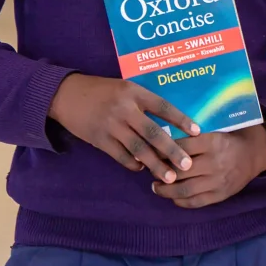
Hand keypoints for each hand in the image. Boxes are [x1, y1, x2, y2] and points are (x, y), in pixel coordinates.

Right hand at [48, 74, 199, 181]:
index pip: (163, 107)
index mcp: (135, 93)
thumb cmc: (102, 91)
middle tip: (187, 165)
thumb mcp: (125, 88)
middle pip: (153, 133)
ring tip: (169, 177)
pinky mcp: (99, 139)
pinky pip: (121, 155)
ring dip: (155, 165)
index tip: (198, 132)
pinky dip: (133, 163)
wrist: (67, 95)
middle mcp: (125, 109)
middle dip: (172, 151)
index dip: (181, 120)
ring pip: (138, 149)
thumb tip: (168, 123)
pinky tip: (142, 168)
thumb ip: (144, 102)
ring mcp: (112, 125)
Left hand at [151, 125, 265, 208]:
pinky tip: (172, 196)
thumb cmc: (228, 139)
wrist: (253, 155)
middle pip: (179, 170)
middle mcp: (214, 162)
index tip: (151, 151)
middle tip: (150, 169)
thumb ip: (193, 136)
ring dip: (165, 190)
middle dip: (160, 171)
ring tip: (156, 186)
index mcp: (212, 142)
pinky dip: (180, 201)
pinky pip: (195, 202)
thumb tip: (162, 139)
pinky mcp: (219, 195)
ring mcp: (217, 181)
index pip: (180, 146)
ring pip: (184, 189)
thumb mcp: (214, 131)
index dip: (162, 150)